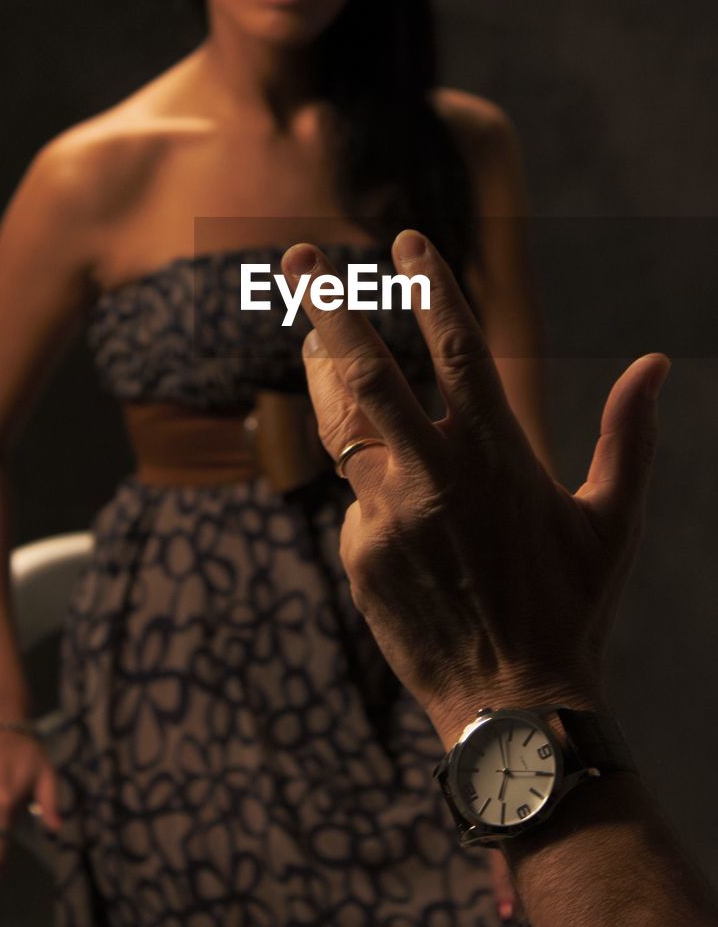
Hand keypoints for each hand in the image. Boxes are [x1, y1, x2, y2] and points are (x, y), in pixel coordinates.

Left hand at [281, 229, 668, 746]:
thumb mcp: (611, 520)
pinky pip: (355, 498)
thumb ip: (627, 436)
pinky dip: (365, 477)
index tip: (405, 242)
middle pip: (368, 373)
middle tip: (294, 258)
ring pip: (341, 425)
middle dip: (327, 308)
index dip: (428, 288)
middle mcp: (435, 476)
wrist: (513, 707)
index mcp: (498, 455)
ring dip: (321, 372)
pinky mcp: (361, 554)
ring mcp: (389, 516)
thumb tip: (655, 363)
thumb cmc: (571, 607)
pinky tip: (390, 491)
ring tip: (308, 334)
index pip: (455, 348)